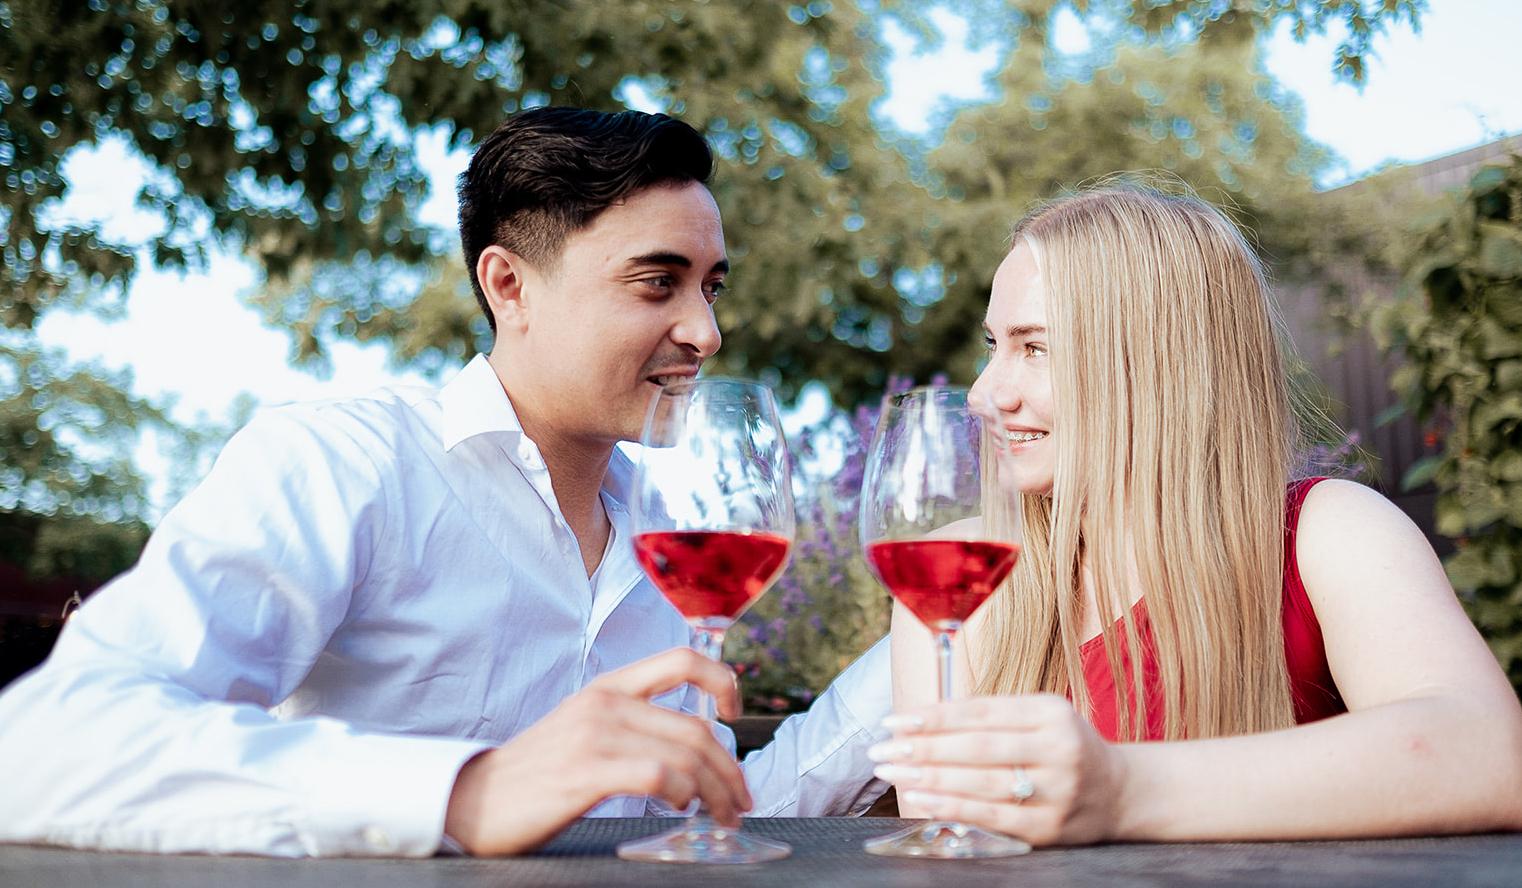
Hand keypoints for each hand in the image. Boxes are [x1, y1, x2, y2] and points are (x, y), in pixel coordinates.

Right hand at [444, 647, 751, 855]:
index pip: (682, 660)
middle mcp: (605, 702)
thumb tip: (692, 746)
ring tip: (721, 817)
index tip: (735, 714)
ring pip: (686, 756)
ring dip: (716, 793)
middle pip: (697, 728)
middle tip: (740, 802)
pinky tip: (681, 808)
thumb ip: (633, 724)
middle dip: (730, 770)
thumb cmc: (535, 773)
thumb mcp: (584, 728)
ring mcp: (594, 735)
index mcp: (608, 687)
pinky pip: (657, 777)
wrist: (472, 800)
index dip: (723, 680)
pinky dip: (682, 794)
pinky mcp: (585, 772)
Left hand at [869, 694, 1125, 845]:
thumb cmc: (1062, 748)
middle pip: (977, 746)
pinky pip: (990, 817)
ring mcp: (1056, 791)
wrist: (1121, 793)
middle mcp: (1057, 749)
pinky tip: (920, 799)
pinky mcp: (1049, 828)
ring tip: (892, 770)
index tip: (895, 720)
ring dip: (928, 777)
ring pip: (980, 782)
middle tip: (881, 748)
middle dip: (922, 747)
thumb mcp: (1040, 717)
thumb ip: (992, 715)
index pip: (981, 711)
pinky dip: (950, 807)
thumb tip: (923, 720)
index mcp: (1051, 713)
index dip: (934, 715)